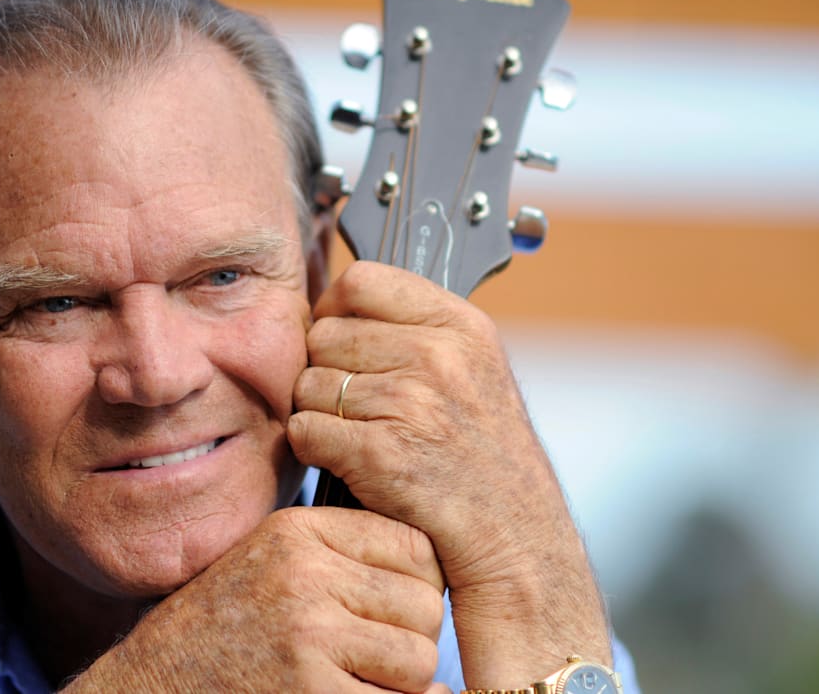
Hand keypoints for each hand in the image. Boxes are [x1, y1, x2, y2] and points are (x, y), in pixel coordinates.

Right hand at [67, 506, 450, 692]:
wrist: (151, 688)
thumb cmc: (218, 631)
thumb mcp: (267, 564)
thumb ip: (337, 553)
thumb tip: (432, 565)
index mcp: (297, 533)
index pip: (414, 547)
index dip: (418, 588)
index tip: (392, 615)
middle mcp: (305, 574)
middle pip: (424, 605)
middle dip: (411, 641)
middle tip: (373, 661)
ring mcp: (308, 635)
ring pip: (418, 660)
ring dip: (402, 686)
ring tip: (358, 685)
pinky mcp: (310, 692)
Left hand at [287, 261, 609, 685]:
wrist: (515, 538)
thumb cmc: (483, 457)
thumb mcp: (473, 370)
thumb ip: (415, 331)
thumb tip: (333, 304)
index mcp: (461, 326)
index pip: (361, 281)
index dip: (336, 309)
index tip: (341, 339)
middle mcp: (439, 356)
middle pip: (324, 334)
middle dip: (324, 369)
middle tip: (353, 404)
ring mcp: (411, 404)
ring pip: (308, 384)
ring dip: (317, 413)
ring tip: (358, 436)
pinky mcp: (382, 454)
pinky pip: (304, 430)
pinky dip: (313, 450)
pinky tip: (348, 463)